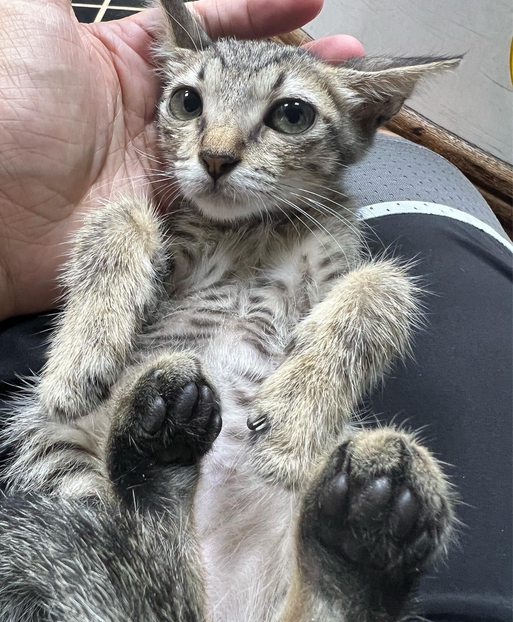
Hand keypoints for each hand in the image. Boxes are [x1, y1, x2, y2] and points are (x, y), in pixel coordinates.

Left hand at [0, 0, 363, 319]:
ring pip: (244, 142)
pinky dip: (272, 181)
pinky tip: (310, 169)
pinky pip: (232, 194)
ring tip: (350, 113)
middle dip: (295, 70)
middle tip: (351, 64)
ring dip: (294, 126)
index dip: (258, 8)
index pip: (207, 28)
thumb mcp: (32, 18)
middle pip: (239, 86)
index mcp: (127, 61)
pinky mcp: (173, 216)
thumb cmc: (10, 102)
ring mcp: (168, 168)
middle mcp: (157, 116)